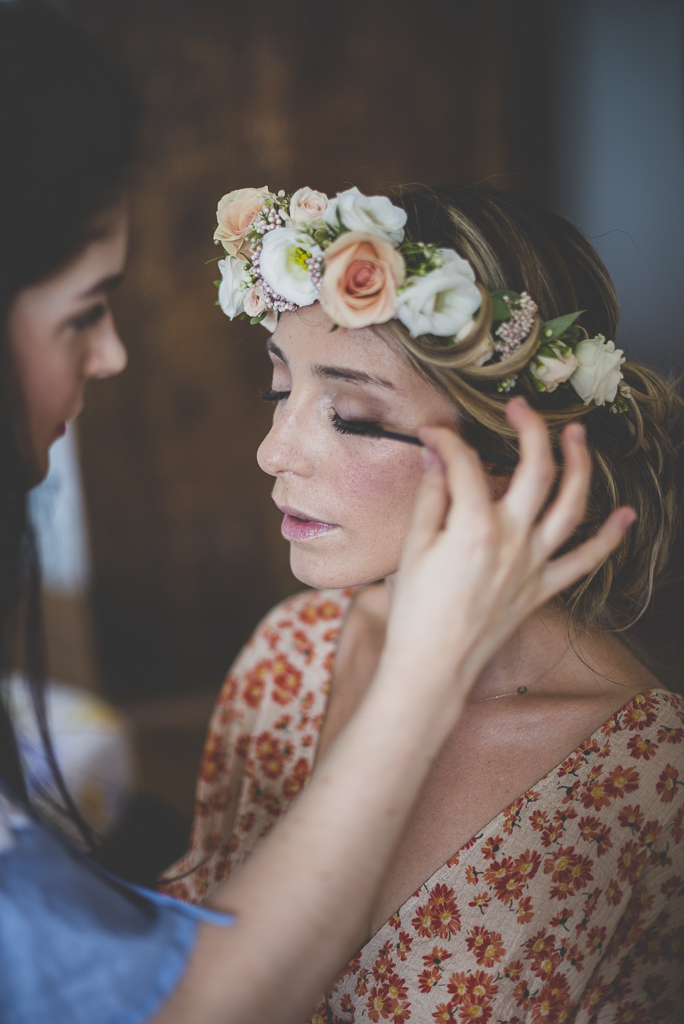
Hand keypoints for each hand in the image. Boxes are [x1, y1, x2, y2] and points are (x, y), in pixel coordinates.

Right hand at [382, 397, 634, 703]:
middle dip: (530, 430)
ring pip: (571, 506)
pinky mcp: (542, 588)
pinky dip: (609, 539)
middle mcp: (512, 539)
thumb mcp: (412, 547)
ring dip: (580, 465)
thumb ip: (430, 496)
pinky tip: (627, 515)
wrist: (432, 667)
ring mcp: (533, 564)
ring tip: (578, 435)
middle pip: (535, 470)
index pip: (465, 464)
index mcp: (473, 525)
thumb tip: (436, 455)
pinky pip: (584, 562)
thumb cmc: (415, 611)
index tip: (433, 434)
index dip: (447, 441)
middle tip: (519, 407)